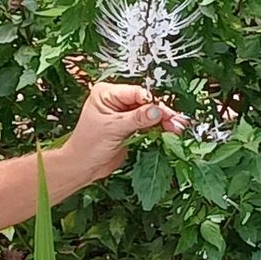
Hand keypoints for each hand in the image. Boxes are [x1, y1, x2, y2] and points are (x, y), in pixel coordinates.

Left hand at [57, 82, 187, 190]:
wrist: (83, 167)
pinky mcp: (129, 126)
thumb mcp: (113, 129)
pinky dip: (159, 128)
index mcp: (106, 93)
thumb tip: (157, 110)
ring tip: (177, 128)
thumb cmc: (88, 146)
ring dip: (163, 121)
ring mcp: (123, 113)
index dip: (152, 102)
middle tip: (176, 122)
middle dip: (161, 112)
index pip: (136, 92)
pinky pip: (148, 124)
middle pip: (145, 102)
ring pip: (149, 113)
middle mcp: (115, 100)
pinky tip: (170, 132)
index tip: (165, 112)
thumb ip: (137, 118)